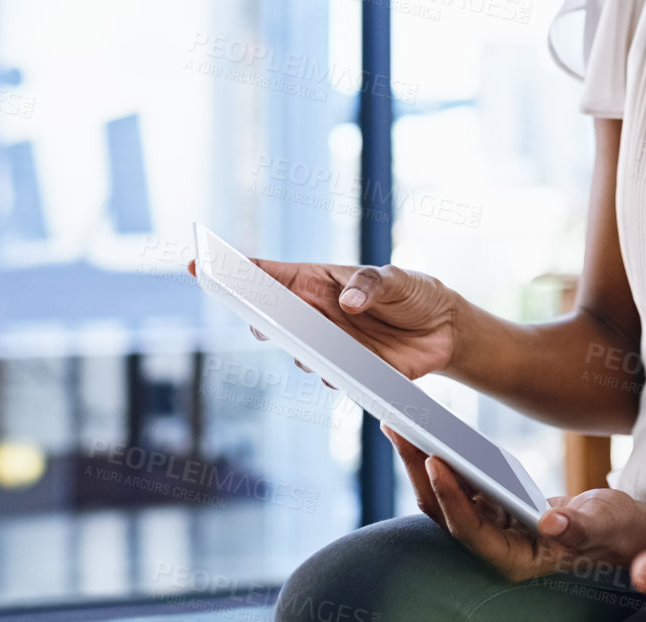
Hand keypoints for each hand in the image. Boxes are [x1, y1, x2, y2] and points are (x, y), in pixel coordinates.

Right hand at [187, 257, 458, 380]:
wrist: (445, 330)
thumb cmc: (413, 291)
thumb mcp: (397, 278)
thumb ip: (371, 284)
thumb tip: (346, 302)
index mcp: (318, 282)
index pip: (269, 275)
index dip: (235, 271)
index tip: (200, 265)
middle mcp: (316, 315)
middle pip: (272, 318)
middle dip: (260, 320)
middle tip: (261, 322)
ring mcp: (328, 345)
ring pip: (298, 354)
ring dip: (302, 354)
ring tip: (315, 350)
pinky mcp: (348, 372)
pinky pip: (329, 380)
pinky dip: (333, 378)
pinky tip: (345, 373)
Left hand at [384, 427, 645, 581]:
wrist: (614, 526)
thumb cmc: (612, 528)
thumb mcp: (603, 522)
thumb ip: (578, 526)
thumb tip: (551, 522)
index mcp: (516, 558)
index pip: (471, 532)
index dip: (452, 499)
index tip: (435, 461)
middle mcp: (495, 548)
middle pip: (446, 514)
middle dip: (420, 473)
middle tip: (399, 430)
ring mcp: (491, 529)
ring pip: (445, 499)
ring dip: (422, 464)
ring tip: (402, 425)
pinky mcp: (493, 510)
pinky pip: (459, 487)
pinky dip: (444, 461)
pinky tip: (429, 434)